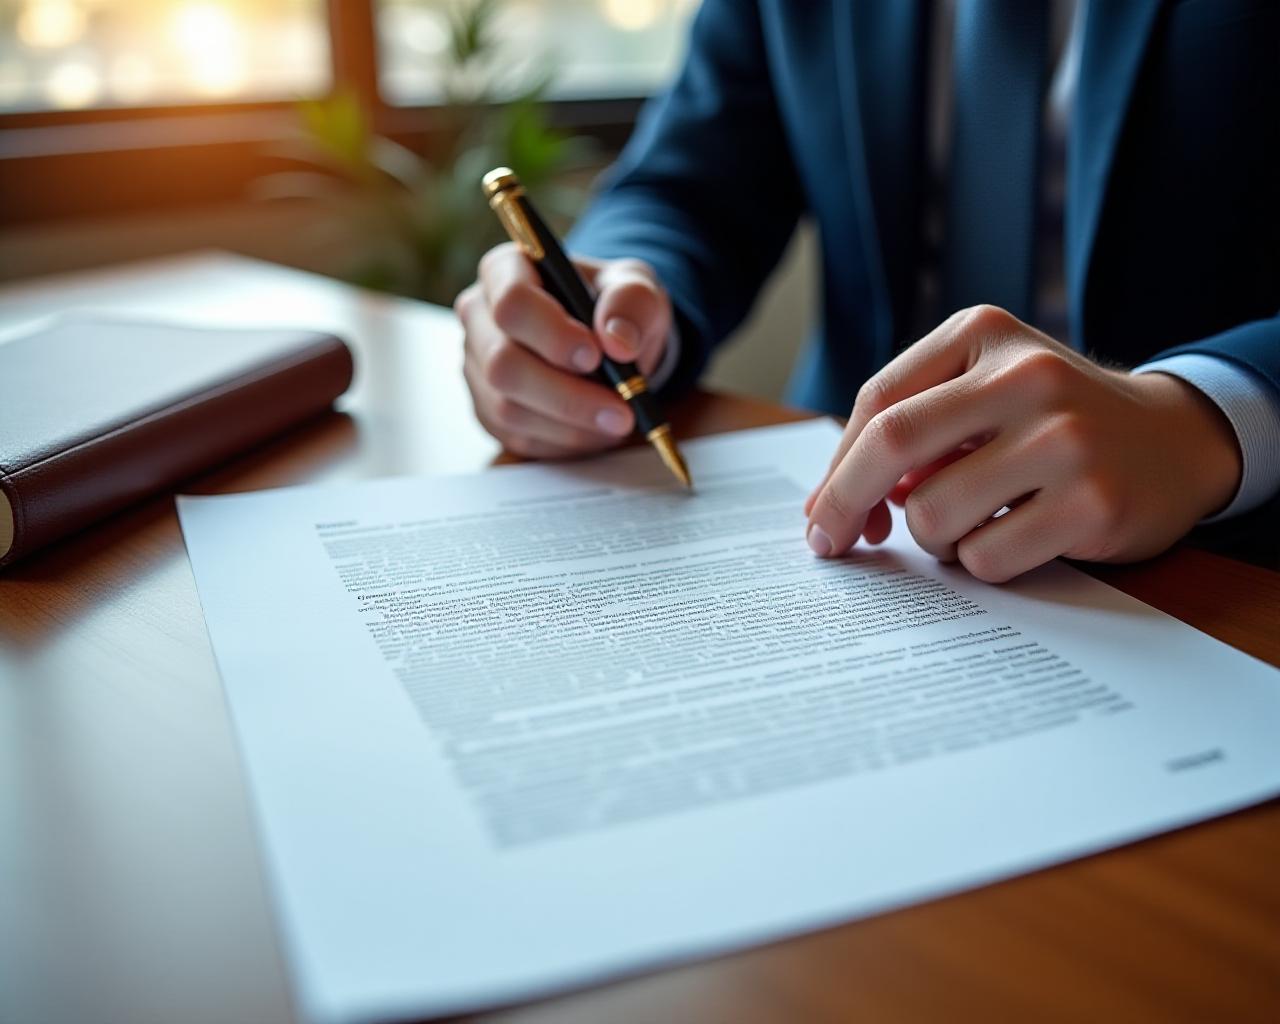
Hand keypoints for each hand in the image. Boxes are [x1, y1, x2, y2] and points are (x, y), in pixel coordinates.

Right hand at [455, 243, 671, 457]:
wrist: (608, 342)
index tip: (595, 356)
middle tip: (620, 410)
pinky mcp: (487, 409)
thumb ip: (633, 303)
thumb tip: (618, 342)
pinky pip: (516, 436)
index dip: (551, 334)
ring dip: (570, 425)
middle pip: (502, 364)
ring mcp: (477, 366)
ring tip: (617, 423)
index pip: (511, 301)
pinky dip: (562, 442)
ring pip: (507, 408)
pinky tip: (595, 432)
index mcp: (507, 271)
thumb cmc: (614, 307)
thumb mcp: (638, 289)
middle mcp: (480, 317)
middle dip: (566, 395)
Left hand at [804, 306, 1242, 581]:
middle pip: (893, 444)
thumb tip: (830, 506)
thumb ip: (911, 429)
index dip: (838, 467)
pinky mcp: (1092, 502)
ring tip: (974, 522)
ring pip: (934, 513)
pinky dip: (982, 562)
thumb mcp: (984, 390)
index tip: (822, 515)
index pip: (878, 402)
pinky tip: (1018, 537)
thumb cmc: (1052, 420)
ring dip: (934, 539)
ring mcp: (1064, 438)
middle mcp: (1026, 374)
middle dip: (845, 503)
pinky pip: (986, 557)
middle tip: (831, 544)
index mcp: (984, 333)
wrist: (1173, 440)